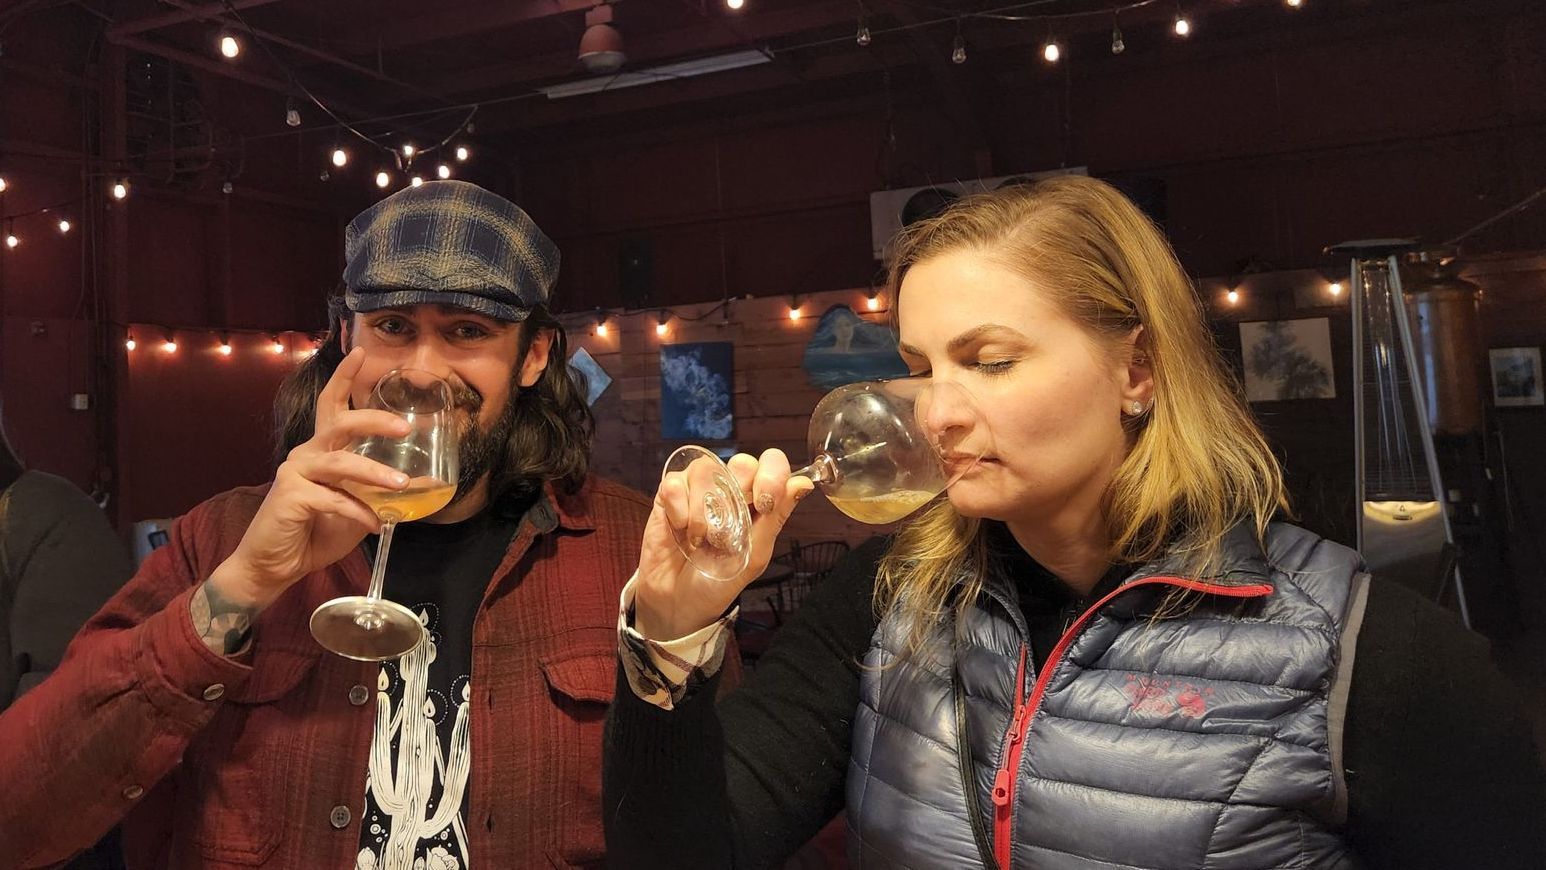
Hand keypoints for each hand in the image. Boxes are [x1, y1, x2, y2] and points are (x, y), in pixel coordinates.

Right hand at [209, 347, 411, 611]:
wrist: (276, 564)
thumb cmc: (316, 531)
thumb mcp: (358, 507)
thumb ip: (379, 492)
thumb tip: (424, 485)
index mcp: (321, 449)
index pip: (332, 405)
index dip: (345, 377)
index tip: (362, 352)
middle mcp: (306, 453)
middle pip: (341, 423)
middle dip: (374, 420)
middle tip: (405, 426)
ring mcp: (296, 472)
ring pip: (340, 462)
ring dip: (375, 473)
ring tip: (403, 485)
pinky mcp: (291, 496)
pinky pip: (333, 499)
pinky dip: (359, 512)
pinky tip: (375, 525)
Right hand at [633, 449, 814, 639]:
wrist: (681, 604)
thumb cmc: (720, 581)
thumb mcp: (754, 554)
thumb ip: (775, 517)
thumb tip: (803, 484)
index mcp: (756, 500)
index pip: (771, 463)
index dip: (772, 475)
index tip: (765, 503)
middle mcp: (729, 488)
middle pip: (741, 462)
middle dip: (737, 496)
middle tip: (727, 527)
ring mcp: (697, 489)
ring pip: (706, 470)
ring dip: (704, 510)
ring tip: (700, 538)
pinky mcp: (668, 495)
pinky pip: (675, 483)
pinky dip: (679, 509)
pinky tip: (680, 530)